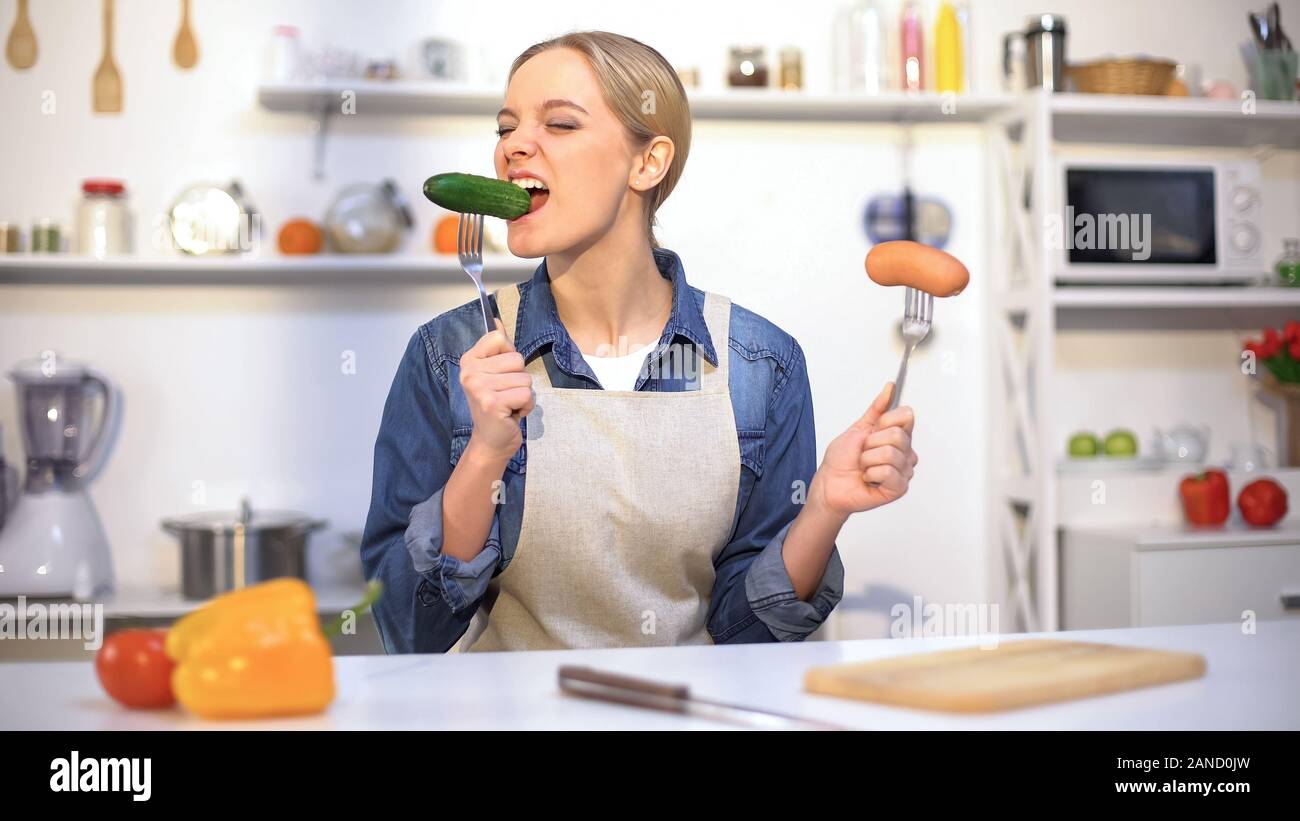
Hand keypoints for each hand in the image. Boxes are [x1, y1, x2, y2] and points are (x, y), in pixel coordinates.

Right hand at [459, 317, 534, 462]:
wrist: (491, 441)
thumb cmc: (496, 406)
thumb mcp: (494, 374)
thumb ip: (497, 349)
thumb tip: (497, 321)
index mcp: (469, 361)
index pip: (499, 338)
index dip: (509, 356)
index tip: (501, 373)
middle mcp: (469, 372)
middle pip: (517, 358)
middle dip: (519, 378)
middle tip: (506, 393)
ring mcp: (479, 388)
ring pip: (525, 378)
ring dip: (524, 394)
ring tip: (509, 404)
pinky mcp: (492, 403)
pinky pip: (526, 394)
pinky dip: (526, 406)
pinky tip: (513, 413)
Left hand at [812, 381, 917, 517]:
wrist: (830, 483)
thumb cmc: (842, 459)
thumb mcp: (859, 427)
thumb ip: (877, 408)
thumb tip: (890, 386)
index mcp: (898, 436)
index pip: (907, 415)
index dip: (884, 421)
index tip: (871, 431)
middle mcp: (905, 452)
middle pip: (897, 435)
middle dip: (871, 443)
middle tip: (863, 453)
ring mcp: (904, 470)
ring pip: (890, 454)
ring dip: (868, 460)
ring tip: (864, 467)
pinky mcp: (899, 487)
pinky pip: (888, 472)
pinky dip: (871, 474)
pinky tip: (869, 479)